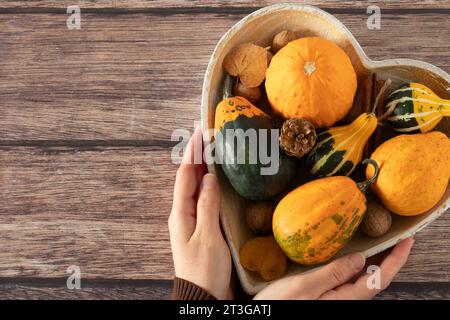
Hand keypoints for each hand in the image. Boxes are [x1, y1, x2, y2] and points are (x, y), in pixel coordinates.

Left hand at [169, 128, 232, 299]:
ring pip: (194, 186)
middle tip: (205, 134)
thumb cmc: (205, 269)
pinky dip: (206, 184)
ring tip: (209, 149)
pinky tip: (214, 180)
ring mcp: (190, 220)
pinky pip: (201, 198)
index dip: (193, 152)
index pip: (186, 175)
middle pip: (188, 178)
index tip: (199, 131)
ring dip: (201, 167)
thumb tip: (208, 177)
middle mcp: (183, 214)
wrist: (202, 295)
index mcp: (181, 213)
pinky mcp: (200, 227)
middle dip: (195, 155)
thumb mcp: (208, 235)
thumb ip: (207, 205)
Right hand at [255, 237, 413, 299]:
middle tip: (396, 237)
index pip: (379, 278)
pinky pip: (351, 281)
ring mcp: (337, 300)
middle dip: (390, 259)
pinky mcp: (328, 298)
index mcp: (345, 300)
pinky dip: (358, 266)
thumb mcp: (305, 287)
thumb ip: (333, 274)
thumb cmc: (281, 305)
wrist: (265, 318)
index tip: (407, 241)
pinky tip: (352, 257)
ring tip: (380, 243)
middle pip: (375, 279)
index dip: (396, 260)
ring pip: (364, 280)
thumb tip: (360, 259)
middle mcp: (345, 301)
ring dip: (375, 262)